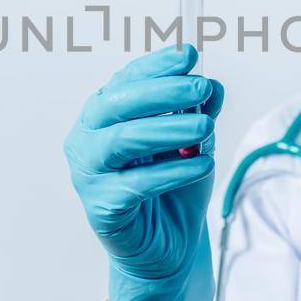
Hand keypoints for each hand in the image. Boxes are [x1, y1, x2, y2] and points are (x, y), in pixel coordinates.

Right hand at [63, 46, 223, 300]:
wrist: (167, 245)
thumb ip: (197, 111)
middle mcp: (87, 139)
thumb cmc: (173, 186)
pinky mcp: (101, 208)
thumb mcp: (192, 140)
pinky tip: (201, 163)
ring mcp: (88, 174)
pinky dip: (172, 171)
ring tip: (206, 126)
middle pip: (117, 105)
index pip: (125, 80)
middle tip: (201, 87)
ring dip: (168, 129)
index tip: (190, 55)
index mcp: (103, 114)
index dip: (156, 66)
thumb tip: (212, 85)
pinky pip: (136, 184)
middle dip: (162, 92)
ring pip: (123, 142)